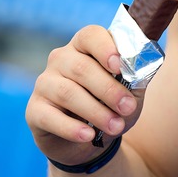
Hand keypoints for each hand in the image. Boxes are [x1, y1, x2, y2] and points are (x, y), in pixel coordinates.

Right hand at [26, 25, 143, 165]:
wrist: (90, 141)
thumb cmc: (110, 106)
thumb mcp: (129, 92)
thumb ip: (136, 78)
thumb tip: (142, 68)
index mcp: (84, 47)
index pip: (90, 36)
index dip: (105, 48)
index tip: (119, 66)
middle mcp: (61, 59)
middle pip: (81, 67)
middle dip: (108, 89)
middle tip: (128, 108)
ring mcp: (45, 83)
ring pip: (68, 93)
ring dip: (95, 112)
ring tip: (116, 127)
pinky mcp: (35, 110)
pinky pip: (50, 117)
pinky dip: (71, 128)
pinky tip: (87, 136)